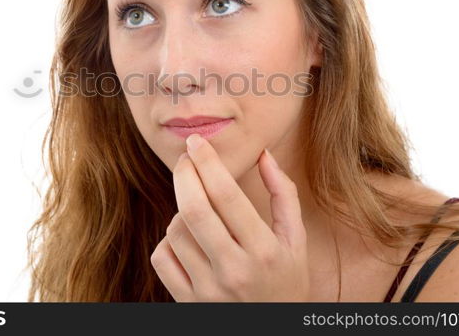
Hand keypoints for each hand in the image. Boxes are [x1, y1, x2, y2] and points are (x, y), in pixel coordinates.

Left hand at [150, 133, 309, 300]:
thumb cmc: (286, 280)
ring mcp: (208, 290)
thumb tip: (263, 154)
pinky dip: (169, 240)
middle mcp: (234, 271)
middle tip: (187, 158)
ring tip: (197, 208)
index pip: (226, 195)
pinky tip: (187, 239)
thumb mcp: (296, 240)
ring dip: (181, 209)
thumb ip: (283, 194)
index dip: (207, 161)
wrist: (273, 333)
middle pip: (193, 208)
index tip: (197, 142)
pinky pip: (162, 257)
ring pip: (175, 231)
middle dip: (185, 174)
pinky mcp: (187, 303)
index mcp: (264, 251)